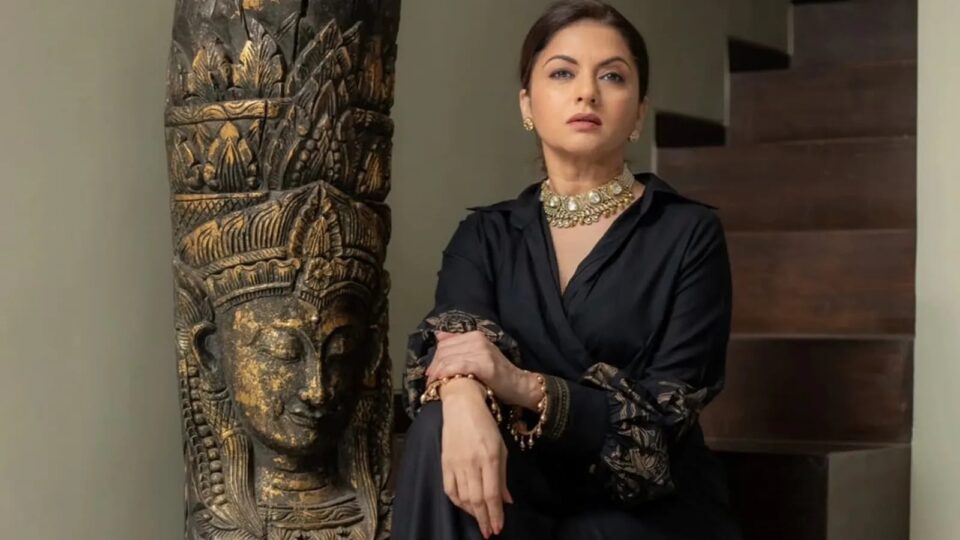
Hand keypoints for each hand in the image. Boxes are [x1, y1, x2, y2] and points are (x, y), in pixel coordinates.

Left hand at [428, 331, 542, 409]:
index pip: (445, 343)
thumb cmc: (497, 374)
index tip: (430, 373)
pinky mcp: (485, 364)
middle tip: (430, 382)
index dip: (434, 359)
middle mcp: (477, 339)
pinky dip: (447, 374)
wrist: (519, 385)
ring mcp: (481, 351)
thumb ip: (459, 344)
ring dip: (438, 373)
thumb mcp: (477, 355)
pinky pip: (459, 366)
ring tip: (433, 385)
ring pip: (449, 359)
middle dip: (434, 367)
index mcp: (474, 335)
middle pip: (445, 351)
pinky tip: (442, 382)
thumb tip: (439, 335)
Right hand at [440, 379, 513, 537]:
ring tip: (480, 520)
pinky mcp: (444, 462)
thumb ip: (503, 476)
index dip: (495, 514)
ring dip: (472, 513)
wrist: (461, 405)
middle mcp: (472, 463)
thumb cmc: (486, 425)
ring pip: (463, 497)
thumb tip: (506, 501)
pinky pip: (450, 489)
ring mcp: (456, 463)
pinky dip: (458, 502)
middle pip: (477, 500)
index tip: (498, 528)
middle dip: (484, 519)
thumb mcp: (501, 448)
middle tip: (489, 532)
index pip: (492, 494)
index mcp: (490, 458)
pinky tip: (465, 507)